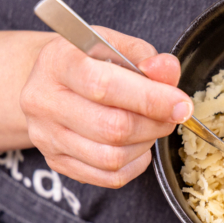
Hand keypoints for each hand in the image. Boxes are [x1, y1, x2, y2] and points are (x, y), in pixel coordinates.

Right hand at [20, 27, 193, 187]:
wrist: (47, 80)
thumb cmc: (87, 61)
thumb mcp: (114, 45)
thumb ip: (145, 57)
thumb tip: (167, 71)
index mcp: (57, 63)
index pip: (104, 86)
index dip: (150, 99)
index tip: (180, 104)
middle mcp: (43, 101)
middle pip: (112, 128)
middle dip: (154, 125)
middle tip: (170, 115)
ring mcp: (47, 137)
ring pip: (112, 158)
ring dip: (145, 145)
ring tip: (150, 126)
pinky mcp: (57, 162)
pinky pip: (109, 177)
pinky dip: (135, 165)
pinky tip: (137, 146)